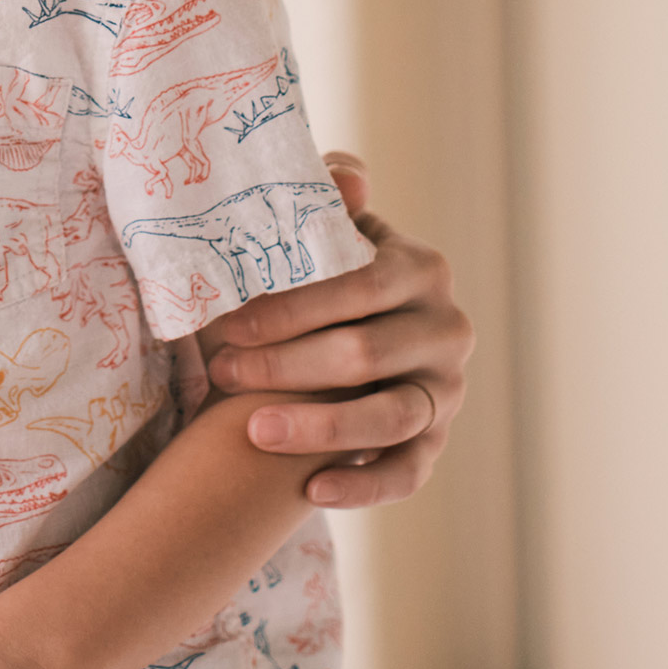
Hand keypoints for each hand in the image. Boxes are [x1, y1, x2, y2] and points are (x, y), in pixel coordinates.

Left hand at [200, 152, 470, 508]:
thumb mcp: (322, 235)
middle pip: (366, 353)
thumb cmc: (316, 282)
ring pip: (390, 417)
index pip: (361, 286)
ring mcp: (447, 389)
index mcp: (421, 270)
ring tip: (254, 432)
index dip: (293, 307)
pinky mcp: (435, 442)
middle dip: (287, 365)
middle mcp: (446, 329)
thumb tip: (349, 176)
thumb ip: (327, 201)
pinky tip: (313, 492)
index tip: (229, 324)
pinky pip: (407, 472)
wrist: (333, 345)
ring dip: (320, 428)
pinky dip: (364, 486)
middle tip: (220, 372)